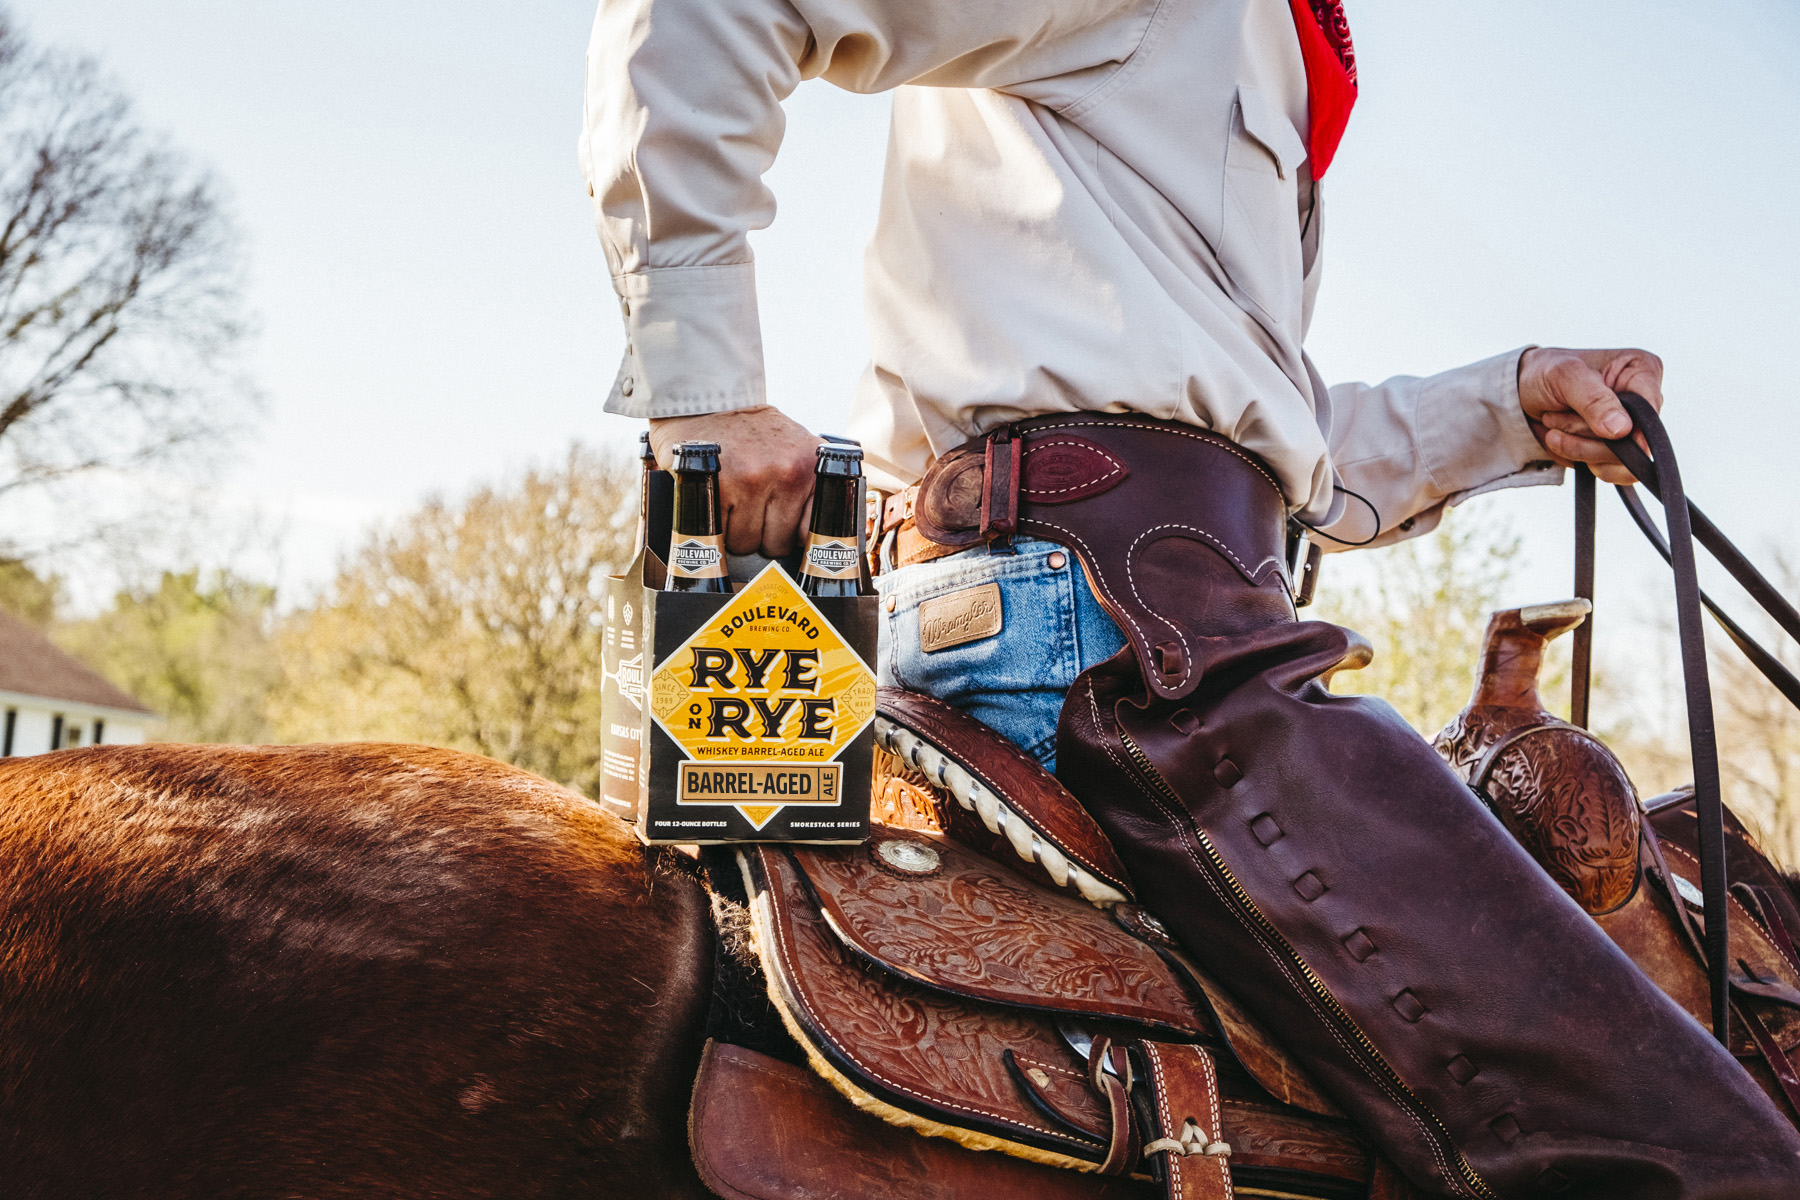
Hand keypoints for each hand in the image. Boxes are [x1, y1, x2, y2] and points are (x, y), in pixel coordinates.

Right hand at [649, 406, 820, 556]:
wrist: (705, 399)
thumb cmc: (750, 433)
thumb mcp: (793, 447)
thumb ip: (807, 484)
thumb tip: (809, 541)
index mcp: (812, 467)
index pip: (810, 532)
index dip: (791, 537)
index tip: (782, 533)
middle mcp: (789, 472)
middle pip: (776, 544)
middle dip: (761, 535)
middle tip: (750, 507)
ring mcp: (755, 479)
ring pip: (746, 544)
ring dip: (735, 533)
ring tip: (731, 502)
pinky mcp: (722, 484)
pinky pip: (719, 533)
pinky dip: (714, 524)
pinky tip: (715, 499)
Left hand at [1518, 347, 1663, 484]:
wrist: (1520, 394)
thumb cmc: (1545, 374)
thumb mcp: (1564, 376)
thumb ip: (1594, 400)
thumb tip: (1622, 430)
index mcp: (1643, 371)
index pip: (1652, 412)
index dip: (1632, 432)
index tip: (1605, 434)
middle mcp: (1643, 402)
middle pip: (1635, 443)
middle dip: (1587, 435)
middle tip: (1555, 416)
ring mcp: (1630, 430)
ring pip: (1620, 462)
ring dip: (1578, 449)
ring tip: (1554, 426)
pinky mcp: (1613, 450)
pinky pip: (1607, 471)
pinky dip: (1578, 459)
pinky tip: (1560, 440)